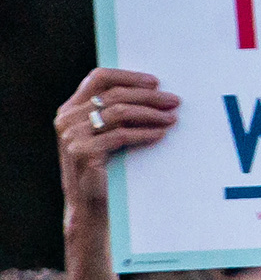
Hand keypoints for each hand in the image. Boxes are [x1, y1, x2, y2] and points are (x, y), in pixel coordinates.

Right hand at [54, 69, 176, 221]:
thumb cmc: (103, 165)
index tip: (155, 82)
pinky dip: (145, 132)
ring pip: (120, 112)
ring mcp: (72, 136)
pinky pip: (121, 135)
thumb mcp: (104, 133)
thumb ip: (115, 111)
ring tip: (171, 117)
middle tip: (174, 100)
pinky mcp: (82, 152)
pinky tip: (161, 133)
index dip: (129, 76)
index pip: (98, 78)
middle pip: (115, 94)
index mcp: (70, 109)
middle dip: (149, 96)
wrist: (89, 204)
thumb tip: (156, 91)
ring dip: (151, 113)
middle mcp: (67, 119)